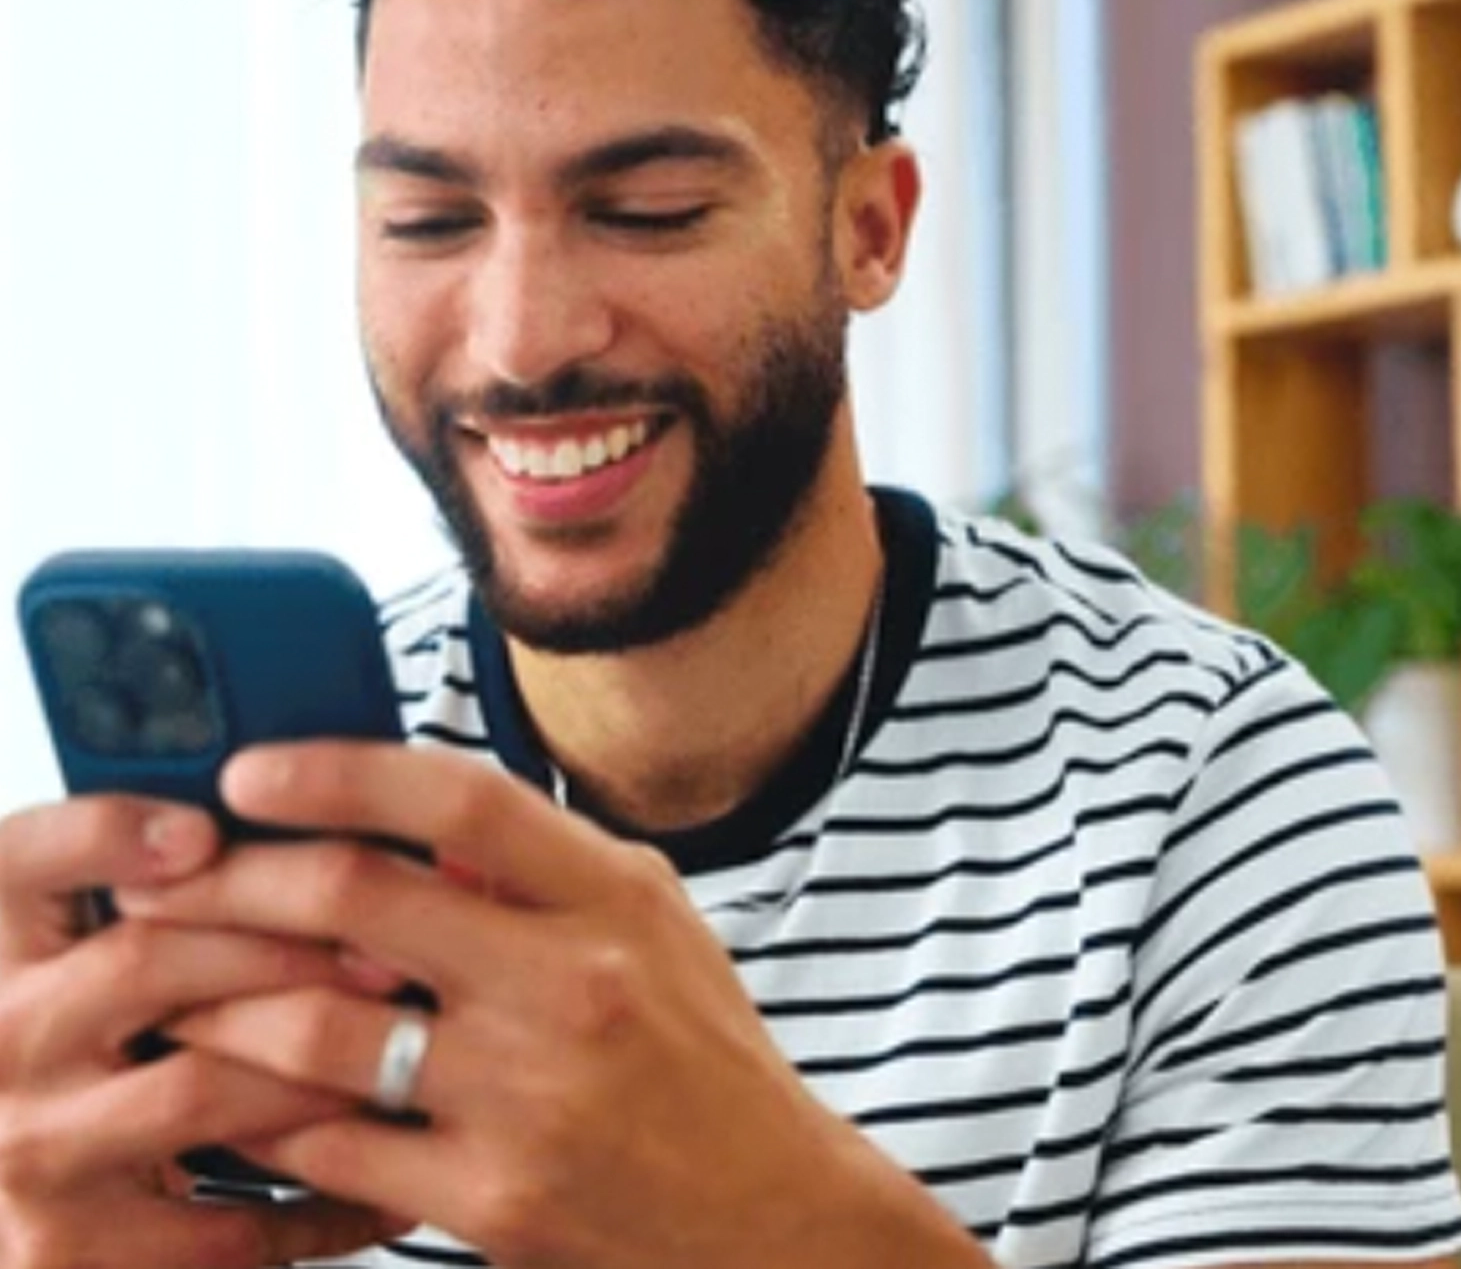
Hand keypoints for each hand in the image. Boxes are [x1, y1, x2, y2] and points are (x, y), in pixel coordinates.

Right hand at [0, 793, 408, 1268]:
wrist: (31, 1178)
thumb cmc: (103, 1034)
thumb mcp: (100, 939)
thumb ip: (178, 877)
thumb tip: (318, 813)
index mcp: (1, 936)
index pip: (27, 858)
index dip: (110, 835)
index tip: (205, 829)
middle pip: (146, 962)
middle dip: (287, 947)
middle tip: (392, 945)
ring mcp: (28, 1149)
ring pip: (200, 1087)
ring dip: (320, 1065)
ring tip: (407, 1039)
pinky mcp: (66, 1253)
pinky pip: (222, 1224)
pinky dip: (321, 1199)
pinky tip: (390, 1168)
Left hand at [118, 743, 988, 1268]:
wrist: (766, 1209)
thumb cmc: (701, 1044)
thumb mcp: (652, 915)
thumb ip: (544, 861)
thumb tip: (415, 825)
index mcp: (611, 897)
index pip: (459, 798)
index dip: (339, 773)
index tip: (251, 773)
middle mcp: (568, 986)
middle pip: (358, 900)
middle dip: (237, 880)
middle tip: (173, 878)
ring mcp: (525, 1100)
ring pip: (317, 1031)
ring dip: (224, 1003)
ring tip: (178, 987)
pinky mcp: (490, 1204)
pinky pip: (335, 1148)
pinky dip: (271, 1114)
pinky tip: (241, 1094)